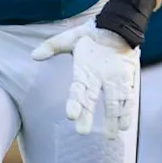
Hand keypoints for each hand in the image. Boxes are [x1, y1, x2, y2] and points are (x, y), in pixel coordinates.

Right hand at [31, 20, 137, 138]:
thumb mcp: (71, 38)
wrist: (114, 27)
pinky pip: (127, 96)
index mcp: (82, 73)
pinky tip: (126, 123)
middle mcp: (97, 81)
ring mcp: (112, 82)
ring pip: (112, 104)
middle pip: (91, 101)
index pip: (76, 90)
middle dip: (87, 115)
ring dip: (112, 119)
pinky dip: (127, 109)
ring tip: (111, 135)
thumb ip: (53, 45)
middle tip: (82, 131)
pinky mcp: (126, 80)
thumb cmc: (91, 34)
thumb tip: (34, 54)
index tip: (71, 115)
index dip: (74, 102)